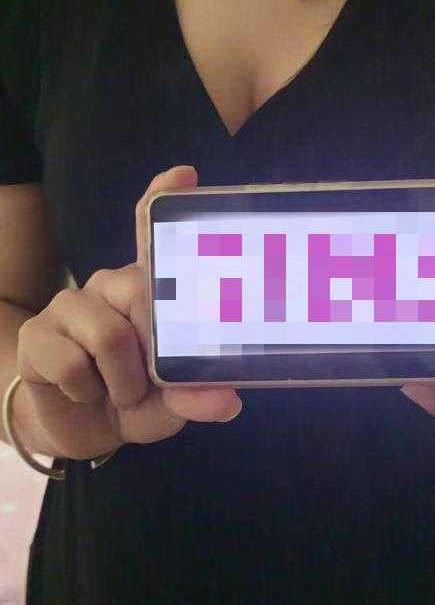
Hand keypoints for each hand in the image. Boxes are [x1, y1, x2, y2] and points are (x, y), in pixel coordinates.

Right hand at [15, 165, 242, 460]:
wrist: (77, 428)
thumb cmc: (133, 399)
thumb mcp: (170, 403)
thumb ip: (195, 395)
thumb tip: (228, 398)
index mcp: (146, 289)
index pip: (151, 232)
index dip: (164, 197)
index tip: (186, 175)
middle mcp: (109, 284)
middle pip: (141, 291)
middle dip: (153, 353)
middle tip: (148, 382)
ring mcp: (69, 304)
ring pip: (110, 335)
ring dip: (122, 383)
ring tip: (117, 392)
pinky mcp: (35, 332)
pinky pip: (72, 363)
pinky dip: (87, 393)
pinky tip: (83, 393)